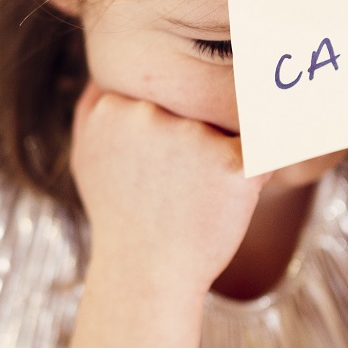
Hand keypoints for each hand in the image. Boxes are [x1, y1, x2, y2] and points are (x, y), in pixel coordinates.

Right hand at [70, 83, 261, 295]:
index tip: (159, 159)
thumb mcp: (86, 155)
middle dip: (194, 137)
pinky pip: (262, 148)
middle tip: (181, 181)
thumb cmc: (118, 216)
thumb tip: (105, 73)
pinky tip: (232, 195)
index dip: (166, 126)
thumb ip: (92, 106)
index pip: (162, 91)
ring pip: (224, 124)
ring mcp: (193, 136)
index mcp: (115, 106)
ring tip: (198, 195)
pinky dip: (255, 168)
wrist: (145, 274)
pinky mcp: (233, 164)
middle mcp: (151, 114)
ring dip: (221, 153)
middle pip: (194, 105)